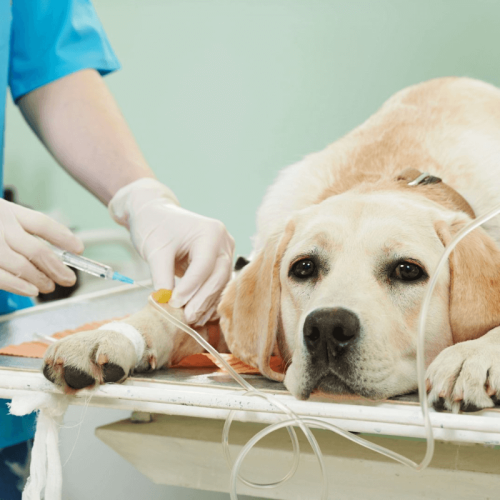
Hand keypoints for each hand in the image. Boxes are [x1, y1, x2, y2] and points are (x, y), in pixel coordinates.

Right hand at [0, 199, 82, 295]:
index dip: (63, 237)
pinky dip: (18, 286)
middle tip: (68, 278)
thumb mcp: (3, 215)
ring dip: (40, 279)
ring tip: (49, 286)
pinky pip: (1, 276)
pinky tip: (30, 290)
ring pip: (21, 265)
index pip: (41, 223)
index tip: (79, 249)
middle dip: (57, 267)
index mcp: (7, 211)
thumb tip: (61, 249)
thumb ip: (25, 228)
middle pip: (36, 249)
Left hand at [109, 179, 234, 325]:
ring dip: (206, 303)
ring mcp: (225, 251)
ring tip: (191, 319)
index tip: (174, 303)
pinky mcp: (220, 261)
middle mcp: (223, 241)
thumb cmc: (154, 225)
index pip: (204, 266)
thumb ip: (162, 277)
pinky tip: (198, 313)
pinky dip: (207, 299)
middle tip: (186, 317)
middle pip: (218, 276)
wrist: (155, 213)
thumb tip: (167, 304)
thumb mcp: (155, 251)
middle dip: (202, 299)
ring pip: (220, 283)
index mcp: (210, 232)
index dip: (190, 288)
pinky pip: (217, 283)